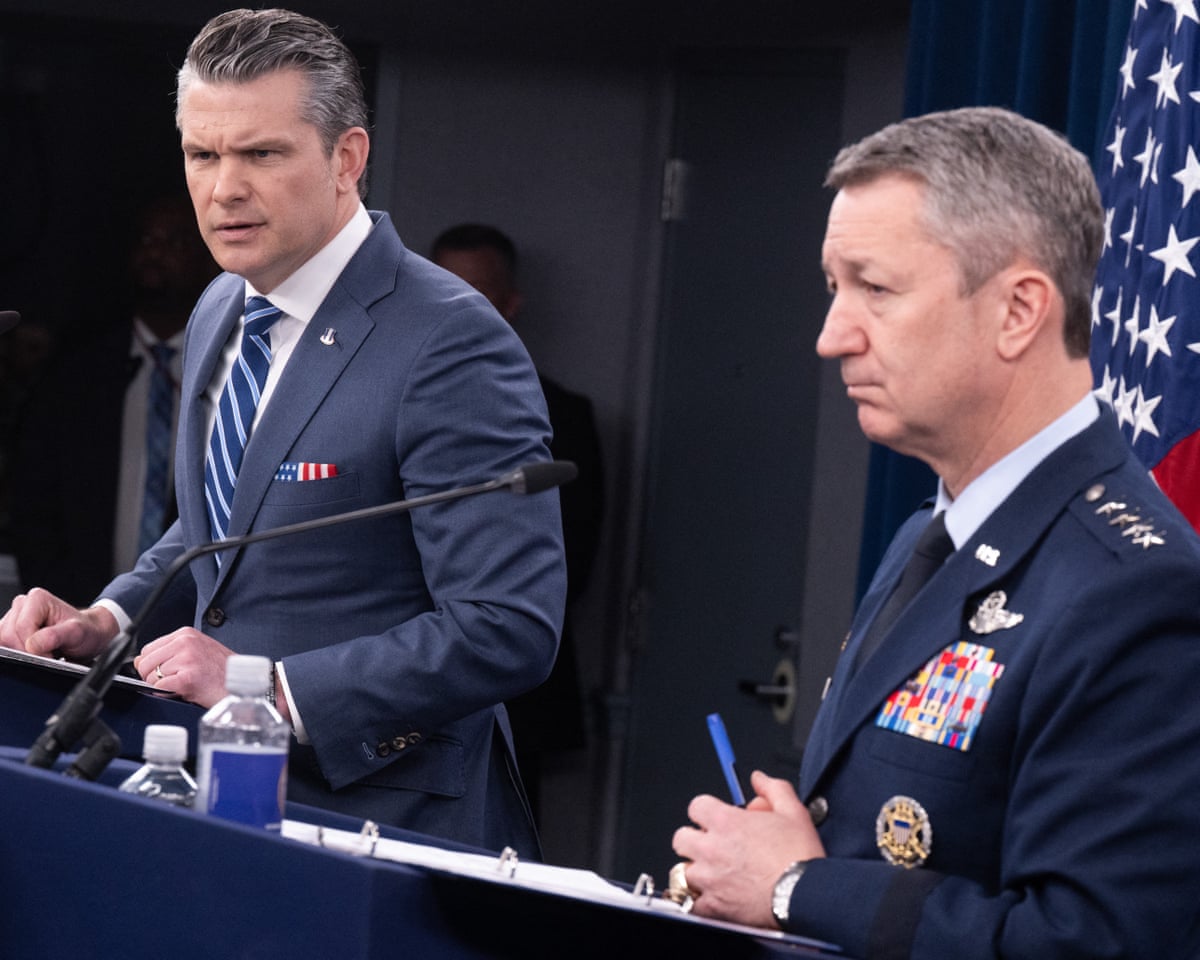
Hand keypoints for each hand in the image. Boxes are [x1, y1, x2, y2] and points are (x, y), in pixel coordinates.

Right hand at [0, 588, 117, 660]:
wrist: (90, 635)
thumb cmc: (85, 631)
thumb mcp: (77, 633)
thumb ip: (55, 636)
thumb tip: (33, 644)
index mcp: (37, 599)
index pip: (21, 628)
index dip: (32, 647)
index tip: (49, 655)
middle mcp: (23, 605)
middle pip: (8, 635)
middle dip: (26, 651)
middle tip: (48, 654)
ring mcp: (14, 617)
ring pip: (3, 641)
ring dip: (21, 653)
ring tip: (43, 652)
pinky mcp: (10, 630)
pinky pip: (4, 645)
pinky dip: (17, 653)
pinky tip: (34, 653)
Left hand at [134, 628, 236, 707]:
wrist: (242, 685)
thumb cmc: (221, 671)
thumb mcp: (197, 651)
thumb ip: (170, 652)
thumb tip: (139, 661)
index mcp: (186, 634)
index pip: (148, 649)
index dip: (153, 664)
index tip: (167, 671)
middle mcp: (185, 643)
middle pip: (145, 663)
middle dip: (153, 676)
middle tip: (175, 681)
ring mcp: (187, 659)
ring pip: (151, 677)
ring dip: (163, 686)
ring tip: (185, 685)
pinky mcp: (187, 678)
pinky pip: (160, 688)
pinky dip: (168, 694)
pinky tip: (184, 691)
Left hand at [671, 770, 824, 927]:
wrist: (805, 895)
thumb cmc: (799, 857)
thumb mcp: (793, 811)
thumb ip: (773, 789)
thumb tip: (759, 779)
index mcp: (726, 822)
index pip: (696, 806)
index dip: (706, 811)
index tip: (715, 818)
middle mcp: (711, 848)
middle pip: (681, 838)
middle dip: (693, 840)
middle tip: (711, 846)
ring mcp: (709, 878)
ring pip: (683, 872)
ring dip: (696, 871)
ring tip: (716, 874)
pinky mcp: (714, 906)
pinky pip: (692, 903)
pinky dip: (700, 901)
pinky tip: (717, 897)